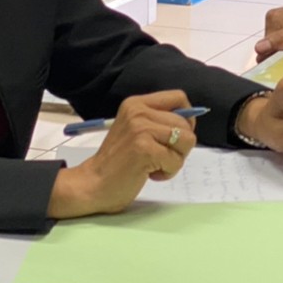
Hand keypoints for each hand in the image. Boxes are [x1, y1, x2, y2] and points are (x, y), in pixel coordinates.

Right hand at [46, 90, 197, 218]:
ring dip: (175, 160)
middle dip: (181, 147)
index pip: (179, 98)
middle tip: (160, 158)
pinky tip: (149, 174)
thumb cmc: (118, 162)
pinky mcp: (144, 148)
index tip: (177, 137)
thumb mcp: (136, 130)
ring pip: (186, 141)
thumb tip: (190, 124)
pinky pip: (176, 161)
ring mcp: (141, 128)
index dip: (187, 119)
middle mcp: (138, 111)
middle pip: (186, 124)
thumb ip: (157, 122)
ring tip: (154, 165)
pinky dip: (168, 173)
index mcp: (136, 103)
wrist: (92, 184)